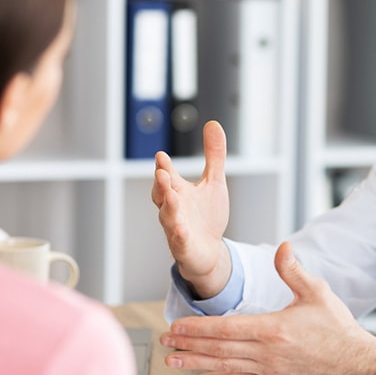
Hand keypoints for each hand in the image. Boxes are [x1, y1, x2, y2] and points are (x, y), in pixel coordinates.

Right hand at [151, 121, 230, 296]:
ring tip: (171, 196)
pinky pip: (179, 241)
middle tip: (162, 172)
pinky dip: (179, 235)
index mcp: (178, 192)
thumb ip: (214, 156)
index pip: (168, 176)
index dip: (164, 167)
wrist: (208, 251)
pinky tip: (181, 230)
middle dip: (162, 184)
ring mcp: (176, 228)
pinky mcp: (184, 247)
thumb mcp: (214, 182)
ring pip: (168, 217)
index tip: (161, 155)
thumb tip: (213, 123)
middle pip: (162, 195)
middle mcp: (173, 208)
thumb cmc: (207, 216)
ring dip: (168, 207)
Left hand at [160, 242, 375, 374]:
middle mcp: (267, 352)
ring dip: (195, 363)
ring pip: (224, 366)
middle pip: (219, 348)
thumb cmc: (337, 327)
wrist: (356, 363)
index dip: (198, 327)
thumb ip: (293, 270)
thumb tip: (282, 247)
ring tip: (172, 360)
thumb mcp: (317, 292)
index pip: (226, 328)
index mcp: (274, 328)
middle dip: (188, 344)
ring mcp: (269, 370)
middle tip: (164, 340)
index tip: (177, 325)